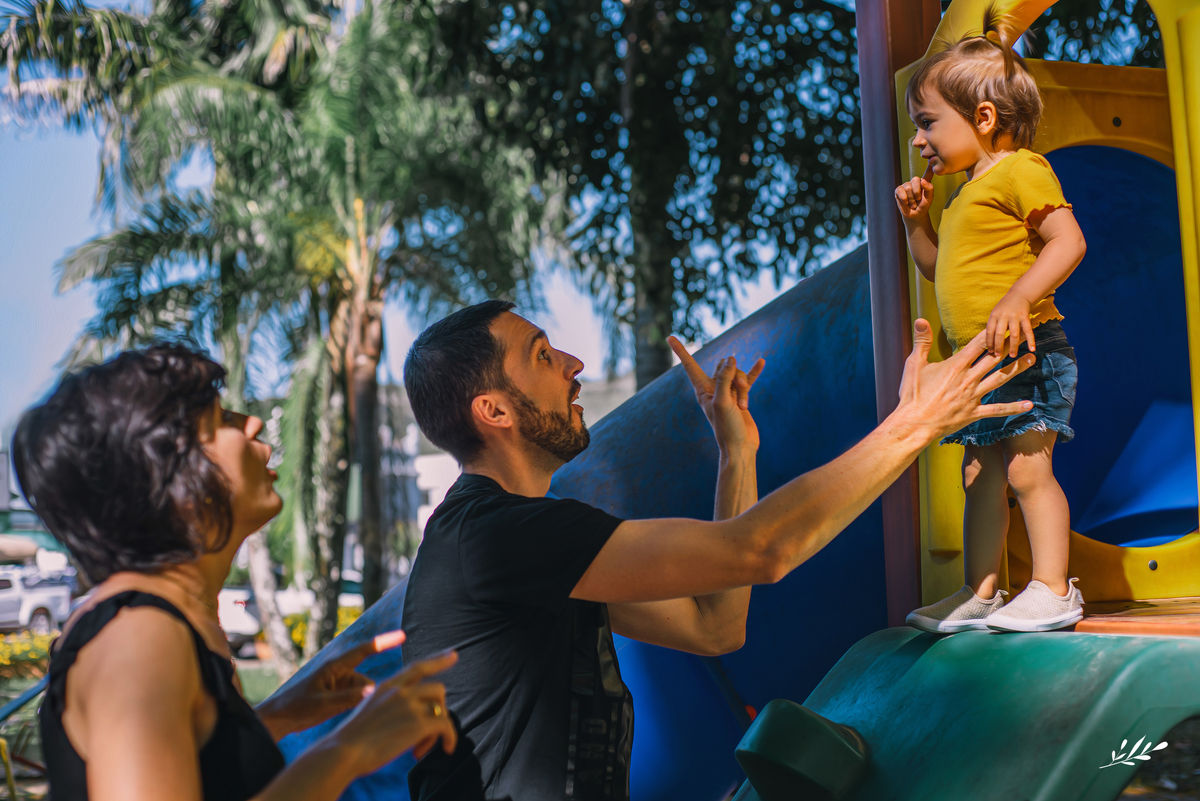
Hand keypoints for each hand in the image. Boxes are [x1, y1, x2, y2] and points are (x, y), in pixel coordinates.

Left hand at [256, 629, 406, 738]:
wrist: (280, 718)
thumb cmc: (295, 707)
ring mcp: (341, 684)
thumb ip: (347, 698)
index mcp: (335, 667)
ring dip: (362, 703)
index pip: (364, 650)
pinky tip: (351, 717)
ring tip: (345, 716)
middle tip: (356, 710)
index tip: (402, 635)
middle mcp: (341, 673)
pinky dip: (359, 707)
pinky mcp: (341, 695)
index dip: (384, 642)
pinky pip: (359, 699)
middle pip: (367, 680)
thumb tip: (373, 692)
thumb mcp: (321, 704)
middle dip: (369, 694)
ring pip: (365, 692)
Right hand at [332, 650, 459, 774]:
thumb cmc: (351, 741)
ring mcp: (410, 705)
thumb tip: (409, 717)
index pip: (418, 667)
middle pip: (438, 688)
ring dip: (438, 730)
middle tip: (430, 732)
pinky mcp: (418, 724)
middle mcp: (400, 691)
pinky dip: (450, 738)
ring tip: (421, 748)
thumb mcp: (369, 711)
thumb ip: (389, 707)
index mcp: (387, 686)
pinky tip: (446, 749)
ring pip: (442, 709)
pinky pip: (446, 726)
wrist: (342, 753)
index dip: (438, 661)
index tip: (453, 655)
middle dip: (439, 709)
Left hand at [669, 336, 764, 453]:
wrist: (740, 446)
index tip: (669, 337)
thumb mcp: (722, 402)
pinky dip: (754, 372)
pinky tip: (761, 362)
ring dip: (744, 387)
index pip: (690, 365)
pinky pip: (748, 379)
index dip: (680, 351)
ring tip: (743, 405)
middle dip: (734, 376)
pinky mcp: (741, 395)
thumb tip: (731, 359)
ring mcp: (727, 391)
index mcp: (702, 389)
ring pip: (738, 373)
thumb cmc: (727, 427)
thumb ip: (724, 378)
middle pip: (724, 366)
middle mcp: (713, 388)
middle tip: (738, 395)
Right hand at [895, 163, 933, 219]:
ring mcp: (906, 185)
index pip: (927, 172)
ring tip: (913, 203)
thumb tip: (922, 180)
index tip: (931, 158)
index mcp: (924, 182)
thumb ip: (929, 189)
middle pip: (915, 180)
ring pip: (908, 187)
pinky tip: (906, 202)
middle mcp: (915, 182)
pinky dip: (904, 198)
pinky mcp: (898, 190)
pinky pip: (900, 191)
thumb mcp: (929, 198)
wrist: (915, 215)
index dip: (929, 166)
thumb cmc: (923, 206)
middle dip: (917, 192)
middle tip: (918, 200)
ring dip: (911, 198)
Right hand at [895, 319, 1034, 439]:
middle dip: (1010, 346)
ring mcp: (973, 396)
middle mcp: (968, 379)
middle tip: (1024, 336)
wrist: (914, 424)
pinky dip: (1013, 407)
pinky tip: (1029, 405)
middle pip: (994, 359)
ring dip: (1017, 368)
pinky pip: (997, 410)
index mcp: (955, 366)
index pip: (978, 344)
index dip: (992, 333)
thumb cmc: (912, 394)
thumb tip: (921, 320)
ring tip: (1032, 359)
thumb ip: (922, 341)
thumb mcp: (914, 365)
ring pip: (1000, 379)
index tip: (1004, 324)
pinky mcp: (974, 413)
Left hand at [985, 293, 1034, 357]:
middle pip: (1000, 334)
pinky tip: (1032, 349)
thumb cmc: (1005, 307)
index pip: (989, 331)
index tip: (990, 351)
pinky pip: (1028, 331)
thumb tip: (987, 343)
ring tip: (1012, 355)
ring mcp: (1015, 316)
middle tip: (998, 356)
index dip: (989, 342)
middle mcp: (1004, 316)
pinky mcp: (1025, 317)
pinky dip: (1031, 340)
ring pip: (1013, 334)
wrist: (1019, 295)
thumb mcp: (995, 313)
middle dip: (998, 346)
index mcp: (994, 315)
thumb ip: (992, 325)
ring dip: (1013, 346)